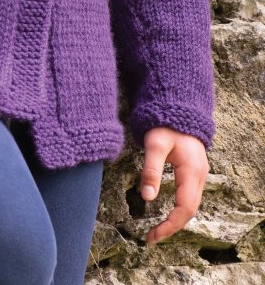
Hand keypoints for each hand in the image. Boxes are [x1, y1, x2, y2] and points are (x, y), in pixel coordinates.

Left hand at [139, 127, 208, 244]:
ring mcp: (199, 175)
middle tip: (151, 237)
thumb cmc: (165, 124)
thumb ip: (151, 170)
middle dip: (172, 226)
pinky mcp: (194, 172)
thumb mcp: (154, 144)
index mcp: (191, 172)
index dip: (170, 225)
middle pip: (189, 211)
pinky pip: (190, 197)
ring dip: (176, 220)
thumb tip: (147, 198)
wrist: (178, 109)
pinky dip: (179, 210)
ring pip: (191, 205)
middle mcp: (199, 176)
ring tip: (157, 230)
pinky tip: (167, 213)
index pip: (184, 208)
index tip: (152, 235)